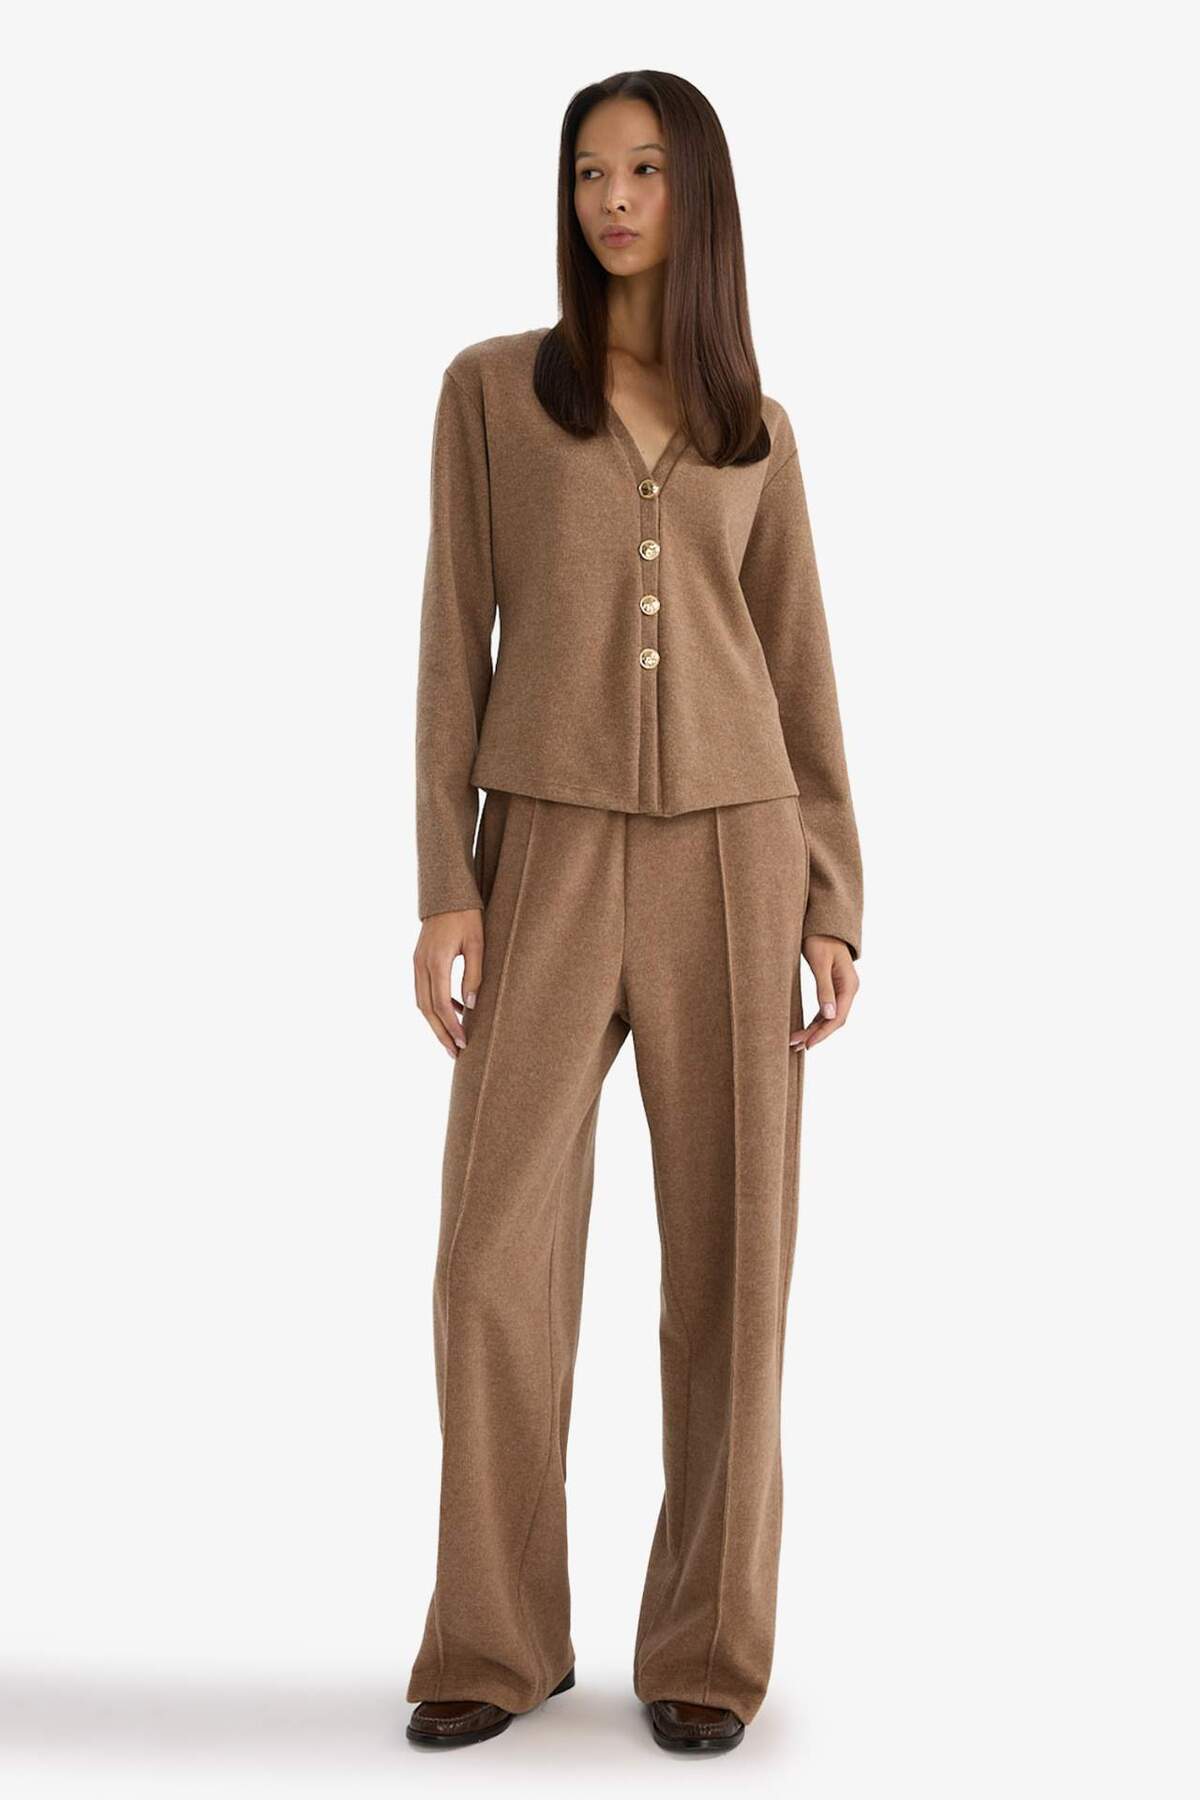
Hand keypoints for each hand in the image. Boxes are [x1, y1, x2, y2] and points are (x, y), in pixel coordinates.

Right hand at [414, 909, 483, 1059]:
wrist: (447, 893)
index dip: (452, 1027)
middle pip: (426, 1009)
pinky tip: (455, 1011)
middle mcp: (421, 965)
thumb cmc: (467, 915)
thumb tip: (471, 1006)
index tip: (464, 1043)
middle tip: (455, 1054)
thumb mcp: (477, 944)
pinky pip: (424, 990)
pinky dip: (436, 1005)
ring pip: (421, 1002)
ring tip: (452, 1040)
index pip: (441, 1005)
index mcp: (436, 961)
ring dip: (435, 1023)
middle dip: (440, 1034)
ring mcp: (417, 962)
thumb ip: (474, 975)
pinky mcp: (419, 960)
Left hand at [791, 935, 858, 1050]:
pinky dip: (816, 1020)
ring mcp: (842, 988)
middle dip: (816, 1034)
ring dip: (815, 1030)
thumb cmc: (820, 939)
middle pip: (834, 1019)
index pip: (838, 1016)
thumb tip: (829, 1016)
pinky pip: (827, 1009)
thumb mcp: (819, 963)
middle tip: (794, 1046)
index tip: (807, 1044)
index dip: (823, 1033)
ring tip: (796, 1042)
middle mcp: (848, 989)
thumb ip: (824, 989)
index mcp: (849, 985)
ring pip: (830, 1016)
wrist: (822, 924)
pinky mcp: (834, 986)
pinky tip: (806, 1029)